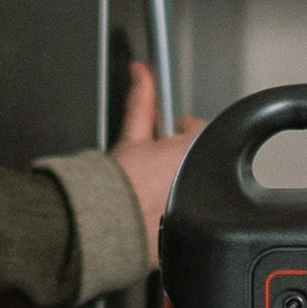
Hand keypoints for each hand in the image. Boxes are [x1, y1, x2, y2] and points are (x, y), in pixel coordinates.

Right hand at [105, 61, 198, 250]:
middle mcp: (201, 183)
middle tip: (155, 164)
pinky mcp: (186, 234)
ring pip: (194, 187)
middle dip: (181, 158)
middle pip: (198, 159)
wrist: (105, 229)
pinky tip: (154, 214)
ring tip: (152, 191)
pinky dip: (173, 214)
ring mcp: (196, 211)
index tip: (167, 134)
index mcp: (192, 154)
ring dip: (179, 184)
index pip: (199, 130)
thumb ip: (141, 103)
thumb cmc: (117, 187)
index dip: (179, 130)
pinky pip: (187, 218)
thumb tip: (142, 73)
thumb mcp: (131, 138)